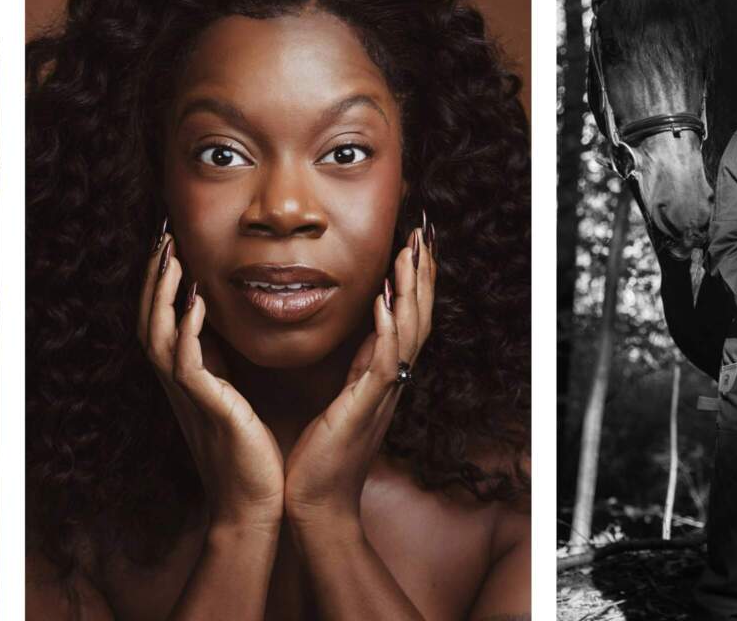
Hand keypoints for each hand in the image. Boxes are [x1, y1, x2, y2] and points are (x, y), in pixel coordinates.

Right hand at [145, 232, 284, 531]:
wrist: (254, 505)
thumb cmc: (250, 454)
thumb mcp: (231, 397)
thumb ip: (220, 364)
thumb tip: (219, 327)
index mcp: (186, 378)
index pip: (160, 319)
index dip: (160, 282)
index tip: (169, 244)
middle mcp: (179, 383)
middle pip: (148, 318)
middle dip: (153, 277)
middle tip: (161, 236)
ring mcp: (188, 395)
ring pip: (157, 333)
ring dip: (163, 293)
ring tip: (172, 257)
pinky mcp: (206, 407)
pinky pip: (185, 362)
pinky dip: (185, 329)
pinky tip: (195, 301)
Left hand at [285, 223, 435, 536]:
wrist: (314, 503)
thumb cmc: (319, 455)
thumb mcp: (340, 399)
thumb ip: (353, 367)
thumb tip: (359, 332)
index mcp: (379, 376)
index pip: (404, 317)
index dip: (411, 280)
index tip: (412, 241)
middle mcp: (388, 381)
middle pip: (416, 317)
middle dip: (420, 273)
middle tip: (422, 232)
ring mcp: (381, 394)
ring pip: (407, 332)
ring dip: (410, 290)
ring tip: (409, 252)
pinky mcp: (364, 408)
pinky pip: (383, 362)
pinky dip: (387, 329)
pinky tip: (385, 301)